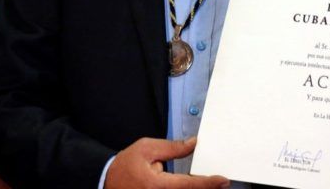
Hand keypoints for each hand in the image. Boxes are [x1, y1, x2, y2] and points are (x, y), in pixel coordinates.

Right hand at [105, 137, 229, 188]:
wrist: (107, 181)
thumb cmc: (125, 166)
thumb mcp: (147, 148)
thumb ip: (172, 148)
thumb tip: (193, 144)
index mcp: (157, 185)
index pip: (189, 184)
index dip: (208, 183)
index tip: (223, 180)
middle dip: (205, 187)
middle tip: (219, 182)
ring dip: (195, 188)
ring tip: (207, 183)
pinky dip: (186, 188)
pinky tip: (192, 184)